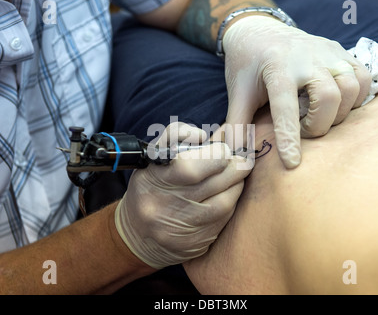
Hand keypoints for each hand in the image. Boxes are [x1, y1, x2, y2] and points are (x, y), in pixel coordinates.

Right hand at [115, 122, 251, 268]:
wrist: (138, 234)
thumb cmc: (151, 188)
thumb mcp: (153, 158)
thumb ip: (176, 136)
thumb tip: (202, 133)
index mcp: (151, 179)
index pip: (189, 167)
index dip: (215, 155)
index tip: (224, 149)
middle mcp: (161, 206)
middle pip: (210, 183)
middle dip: (232, 166)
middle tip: (240, 159)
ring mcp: (177, 229)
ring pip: (222, 202)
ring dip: (237, 183)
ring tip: (238, 173)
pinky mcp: (192, 244)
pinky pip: (222, 220)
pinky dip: (232, 201)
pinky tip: (231, 192)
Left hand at [222, 16, 371, 168]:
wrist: (260, 31)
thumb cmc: (248, 65)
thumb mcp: (238, 93)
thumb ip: (237, 124)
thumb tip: (233, 156)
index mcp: (277, 68)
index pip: (286, 107)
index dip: (290, 138)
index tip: (292, 163)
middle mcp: (306, 57)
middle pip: (328, 96)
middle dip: (318, 125)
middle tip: (304, 130)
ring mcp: (327, 52)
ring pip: (351, 87)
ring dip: (338, 113)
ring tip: (318, 117)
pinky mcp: (341, 51)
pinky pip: (361, 77)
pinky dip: (354, 98)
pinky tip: (335, 105)